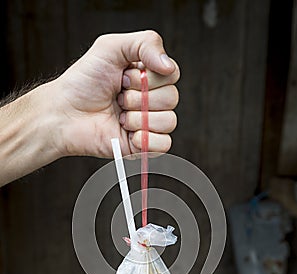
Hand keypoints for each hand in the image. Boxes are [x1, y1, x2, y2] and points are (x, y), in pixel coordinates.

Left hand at [50, 30, 179, 157]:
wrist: (64, 114)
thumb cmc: (82, 82)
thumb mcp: (110, 47)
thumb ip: (146, 44)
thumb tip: (169, 66)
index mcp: (147, 76)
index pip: (171, 74)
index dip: (149, 77)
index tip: (124, 77)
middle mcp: (150, 99)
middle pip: (171, 98)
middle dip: (140, 97)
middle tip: (118, 97)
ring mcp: (147, 123)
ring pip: (169, 121)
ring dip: (139, 118)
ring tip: (119, 116)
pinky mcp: (142, 146)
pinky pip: (164, 144)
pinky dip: (147, 139)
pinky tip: (128, 134)